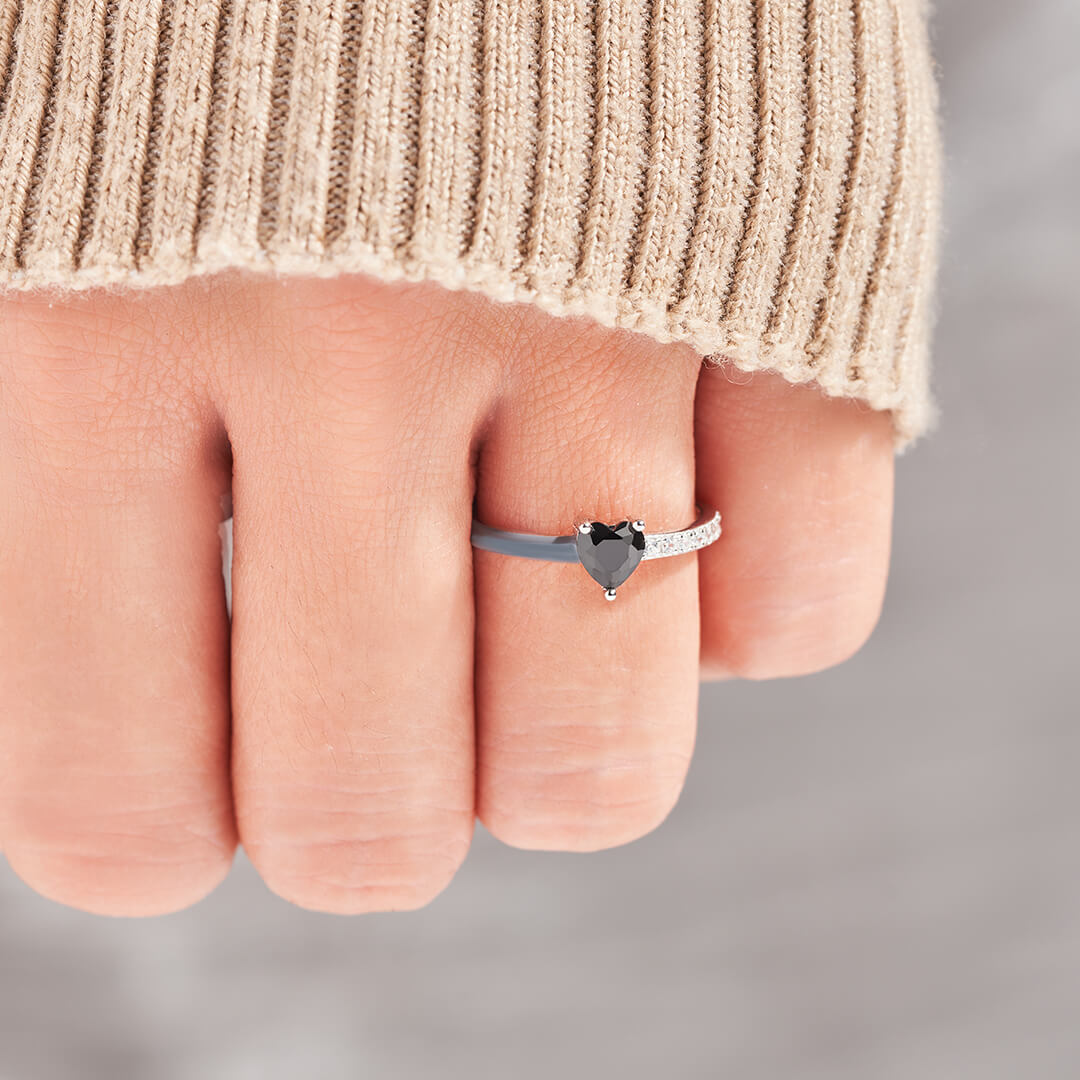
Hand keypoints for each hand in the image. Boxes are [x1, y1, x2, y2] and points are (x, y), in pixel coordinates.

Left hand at [0, 273, 891, 914]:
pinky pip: (803, 610)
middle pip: (371, 816)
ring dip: (553, 760)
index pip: (114, 796)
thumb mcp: (27, 244)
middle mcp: (340, 335)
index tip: (191, 765)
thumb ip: (48, 483)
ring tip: (514, 631)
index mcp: (73, 334)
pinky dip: (744, 619)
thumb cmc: (184, 48)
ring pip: (597, 762)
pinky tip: (669, 509)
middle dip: (361, 821)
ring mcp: (593, 310)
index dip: (149, 828)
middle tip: (361, 716)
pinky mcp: (793, 288)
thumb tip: (142, 733)